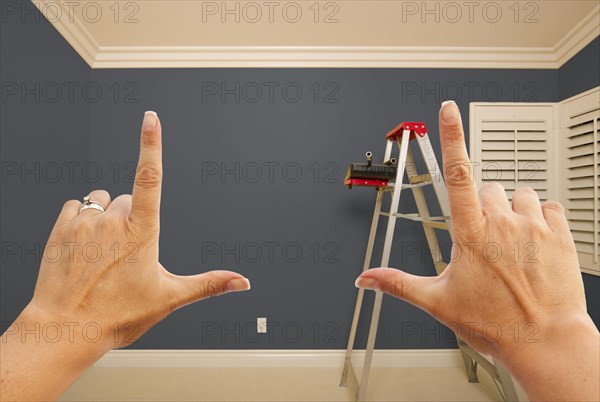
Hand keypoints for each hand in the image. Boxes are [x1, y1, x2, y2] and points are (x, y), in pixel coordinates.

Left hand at [1, 111, 249, 400]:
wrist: (64, 330)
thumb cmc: (115, 315)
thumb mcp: (168, 298)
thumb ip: (208, 284)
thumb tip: (242, 282)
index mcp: (142, 230)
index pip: (150, 176)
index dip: (152, 144)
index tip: (151, 119)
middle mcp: (112, 220)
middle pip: (127, 200)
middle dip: (130, 218)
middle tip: (124, 254)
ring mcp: (84, 222)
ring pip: (101, 201)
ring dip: (105, 217)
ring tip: (101, 251)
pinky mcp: (61, 228)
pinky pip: (76, 207)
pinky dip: (82, 220)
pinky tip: (83, 247)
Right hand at [355, 101, 598, 400]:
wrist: (545, 341)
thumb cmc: (494, 323)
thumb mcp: (438, 301)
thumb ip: (397, 283)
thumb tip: (365, 279)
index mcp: (470, 233)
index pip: (456, 173)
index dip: (451, 136)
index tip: (449, 110)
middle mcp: (502, 223)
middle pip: (487, 188)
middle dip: (482, 206)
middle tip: (484, 240)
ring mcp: (533, 226)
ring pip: (518, 194)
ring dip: (512, 211)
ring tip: (512, 242)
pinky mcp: (560, 233)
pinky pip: (549, 206)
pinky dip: (540, 218)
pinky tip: (534, 242)